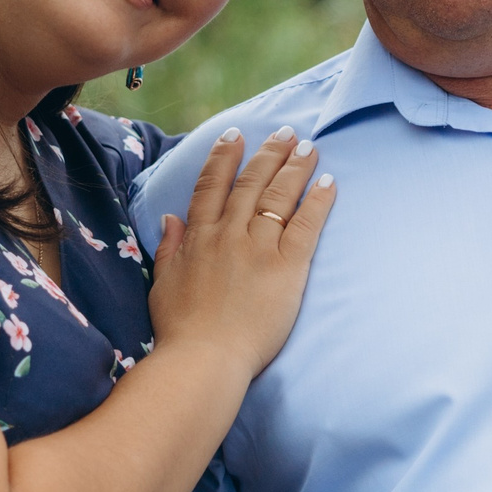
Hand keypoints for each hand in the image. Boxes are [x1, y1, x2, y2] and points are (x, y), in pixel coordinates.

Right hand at [150, 126, 335, 380]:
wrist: (204, 359)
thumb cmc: (180, 330)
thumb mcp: (163, 283)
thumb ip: (169, 248)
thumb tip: (170, 218)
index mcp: (198, 238)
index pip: (212, 186)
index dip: (224, 157)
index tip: (235, 134)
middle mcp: (228, 234)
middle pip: (251, 183)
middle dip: (269, 153)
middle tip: (285, 132)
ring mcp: (258, 248)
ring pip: (279, 196)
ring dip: (295, 167)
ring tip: (308, 146)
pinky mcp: (287, 267)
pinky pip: (306, 224)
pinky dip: (318, 200)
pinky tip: (328, 181)